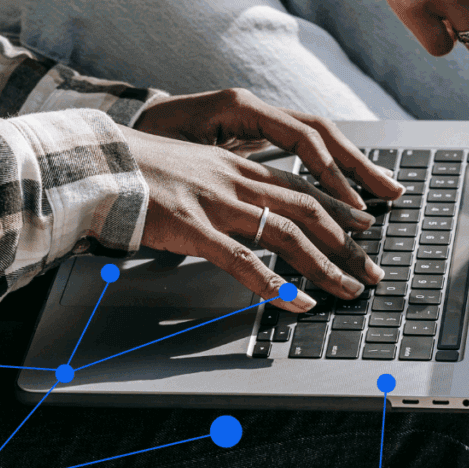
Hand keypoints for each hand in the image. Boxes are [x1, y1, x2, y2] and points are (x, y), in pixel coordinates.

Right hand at [128, 88, 405, 308]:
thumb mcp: (190, 169)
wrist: (96, 164)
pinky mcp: (193, 227)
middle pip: (308, 210)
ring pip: (288, 234)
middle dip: (348, 243)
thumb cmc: (137, 171)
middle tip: (372, 270)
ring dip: (326, 266)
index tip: (365, 225)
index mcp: (235, 164)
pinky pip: (245, 261)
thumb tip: (241, 212)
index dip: (339, 206)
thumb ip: (220, 186)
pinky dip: (276, 285)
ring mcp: (215, 202)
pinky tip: (298, 303)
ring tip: (350, 290)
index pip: (301, 185)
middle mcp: (234, 179)